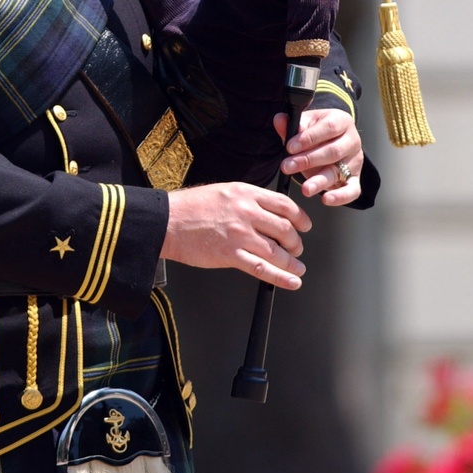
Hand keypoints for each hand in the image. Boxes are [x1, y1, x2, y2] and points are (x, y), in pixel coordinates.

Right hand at [162, 182, 311, 290]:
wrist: (167, 221)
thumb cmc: (190, 207)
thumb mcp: (224, 191)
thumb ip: (247, 200)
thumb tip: (268, 213)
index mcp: (245, 193)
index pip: (285, 205)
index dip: (300, 218)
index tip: (304, 226)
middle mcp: (246, 212)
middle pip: (285, 229)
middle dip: (296, 242)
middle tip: (296, 248)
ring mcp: (239, 234)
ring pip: (277, 251)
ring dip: (291, 262)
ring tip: (296, 268)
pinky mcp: (231, 255)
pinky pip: (263, 269)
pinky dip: (281, 277)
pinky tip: (291, 280)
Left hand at [275, 108, 363, 205]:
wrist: (331, 140)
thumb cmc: (316, 132)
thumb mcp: (305, 124)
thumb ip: (292, 125)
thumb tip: (279, 120)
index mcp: (341, 121)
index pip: (329, 128)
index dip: (309, 138)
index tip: (290, 147)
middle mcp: (352, 141)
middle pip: (333, 151)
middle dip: (308, 160)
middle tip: (287, 166)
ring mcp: (355, 161)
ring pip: (339, 172)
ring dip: (320, 181)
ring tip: (305, 188)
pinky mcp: (355, 179)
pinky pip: (352, 190)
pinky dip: (340, 197)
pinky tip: (326, 199)